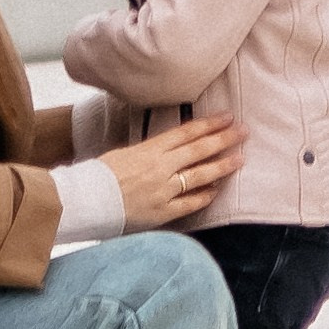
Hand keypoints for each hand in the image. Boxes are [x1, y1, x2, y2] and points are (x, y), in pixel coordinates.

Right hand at [102, 115, 246, 230]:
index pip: (186, 133)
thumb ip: (152, 151)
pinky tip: (216, 189)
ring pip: (199, 175)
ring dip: (222, 166)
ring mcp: (162, 190)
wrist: (85, 200)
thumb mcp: (125, 153)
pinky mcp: (161, 212)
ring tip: (239, 159)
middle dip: (223, 139)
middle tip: (243, 132)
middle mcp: (160, 167)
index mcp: (149, 149)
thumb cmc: (100, 175)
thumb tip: (174, 146)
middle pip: (198, 150)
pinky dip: (205, 195)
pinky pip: (189, 203)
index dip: (209, 124)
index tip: (227, 117)